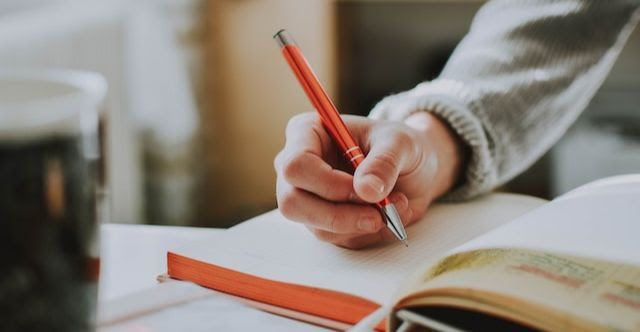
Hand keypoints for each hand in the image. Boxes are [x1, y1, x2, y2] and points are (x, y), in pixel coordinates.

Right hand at [274, 112, 463, 248]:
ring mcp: (306, 197)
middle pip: (293, 203)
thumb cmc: (399, 146)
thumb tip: (367, 190)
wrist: (413, 168)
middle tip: (378, 214)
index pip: (296, 165)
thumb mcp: (401, 143)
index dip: (328, 183)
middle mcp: (298, 167)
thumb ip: (384, 162)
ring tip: (395, 205)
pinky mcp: (322, 222)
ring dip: (361, 223)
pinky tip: (387, 214)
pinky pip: (338, 239)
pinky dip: (368, 232)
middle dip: (340, 215)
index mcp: (307, 133)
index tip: (365, 189)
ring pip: (317, 227)